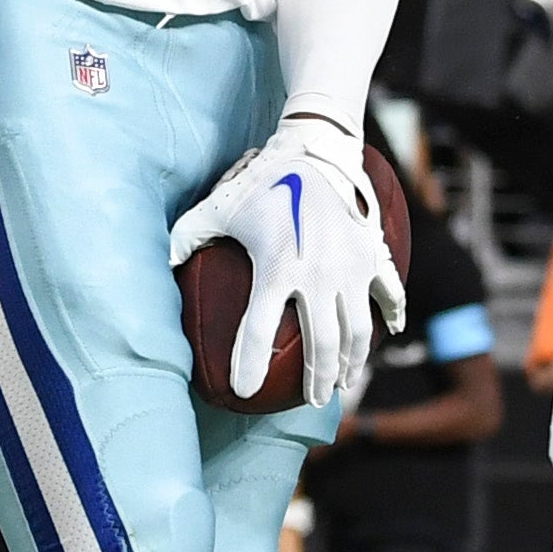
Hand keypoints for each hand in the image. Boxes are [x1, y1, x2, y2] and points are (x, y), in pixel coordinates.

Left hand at [170, 115, 403, 405]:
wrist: (312, 149)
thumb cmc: (259, 183)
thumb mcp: (217, 208)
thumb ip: (187, 236)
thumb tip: (159, 262)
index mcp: (276, 267)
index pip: (259, 330)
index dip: (249, 365)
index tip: (244, 392)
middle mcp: (317, 273)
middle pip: (321, 344)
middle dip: (316, 380)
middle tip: (311, 402)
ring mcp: (350, 266)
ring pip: (358, 330)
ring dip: (351, 361)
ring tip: (343, 381)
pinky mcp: (372, 255)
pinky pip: (389, 292)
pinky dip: (392, 314)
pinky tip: (392, 333)